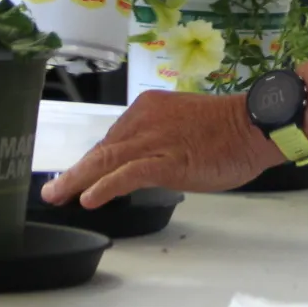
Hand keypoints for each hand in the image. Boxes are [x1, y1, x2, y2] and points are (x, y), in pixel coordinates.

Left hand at [39, 89, 279, 206]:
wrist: (255, 125)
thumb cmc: (228, 129)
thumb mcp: (184, 127)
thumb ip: (159, 139)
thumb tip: (142, 161)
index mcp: (149, 108)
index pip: (114, 139)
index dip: (92, 161)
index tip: (78, 176)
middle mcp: (145, 120)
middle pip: (103, 150)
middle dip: (74, 171)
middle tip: (52, 189)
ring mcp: (154, 141)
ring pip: (106, 161)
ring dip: (76, 179)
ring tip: (56, 195)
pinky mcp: (166, 161)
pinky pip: (128, 174)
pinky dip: (105, 186)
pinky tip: (88, 198)